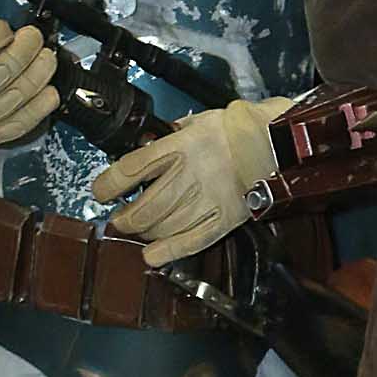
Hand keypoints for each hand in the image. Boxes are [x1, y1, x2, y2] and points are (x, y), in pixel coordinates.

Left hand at [90, 96, 289, 264]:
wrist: (277, 143)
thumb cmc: (239, 129)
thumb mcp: (200, 120)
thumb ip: (174, 135)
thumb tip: (153, 144)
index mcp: (180, 147)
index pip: (131, 169)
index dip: (108, 185)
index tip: (100, 192)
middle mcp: (189, 176)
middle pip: (144, 207)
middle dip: (125, 218)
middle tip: (120, 219)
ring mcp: (207, 200)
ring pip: (164, 227)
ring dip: (144, 233)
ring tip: (139, 231)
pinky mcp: (225, 218)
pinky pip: (193, 240)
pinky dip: (169, 251)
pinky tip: (153, 256)